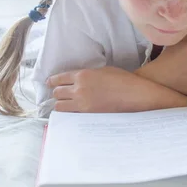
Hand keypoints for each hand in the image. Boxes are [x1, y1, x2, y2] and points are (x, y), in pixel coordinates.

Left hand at [48, 66, 186, 112]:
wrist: (136, 95)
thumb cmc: (124, 80)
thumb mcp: (104, 70)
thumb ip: (87, 74)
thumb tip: (78, 79)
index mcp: (82, 75)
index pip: (58, 78)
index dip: (52, 81)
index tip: (50, 83)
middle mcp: (79, 90)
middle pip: (57, 93)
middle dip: (56, 93)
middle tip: (58, 94)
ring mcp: (82, 105)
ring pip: (59, 107)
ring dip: (60, 104)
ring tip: (64, 104)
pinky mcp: (87, 116)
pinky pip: (70, 116)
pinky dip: (68, 114)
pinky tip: (72, 113)